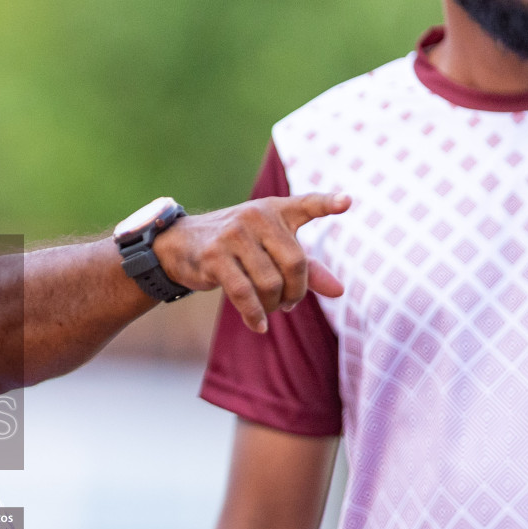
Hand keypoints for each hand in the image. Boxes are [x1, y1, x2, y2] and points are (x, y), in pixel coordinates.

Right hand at [153, 193, 350, 332]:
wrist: (180, 245)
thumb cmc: (235, 247)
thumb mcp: (269, 250)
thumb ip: (307, 268)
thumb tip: (339, 291)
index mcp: (274, 210)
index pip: (305, 204)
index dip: (327, 204)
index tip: (347, 202)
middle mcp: (256, 216)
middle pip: (295, 263)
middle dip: (296, 291)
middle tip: (290, 303)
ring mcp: (233, 235)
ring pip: (270, 282)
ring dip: (274, 305)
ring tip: (271, 309)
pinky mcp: (214, 257)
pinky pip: (244, 293)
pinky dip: (255, 314)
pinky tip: (259, 326)